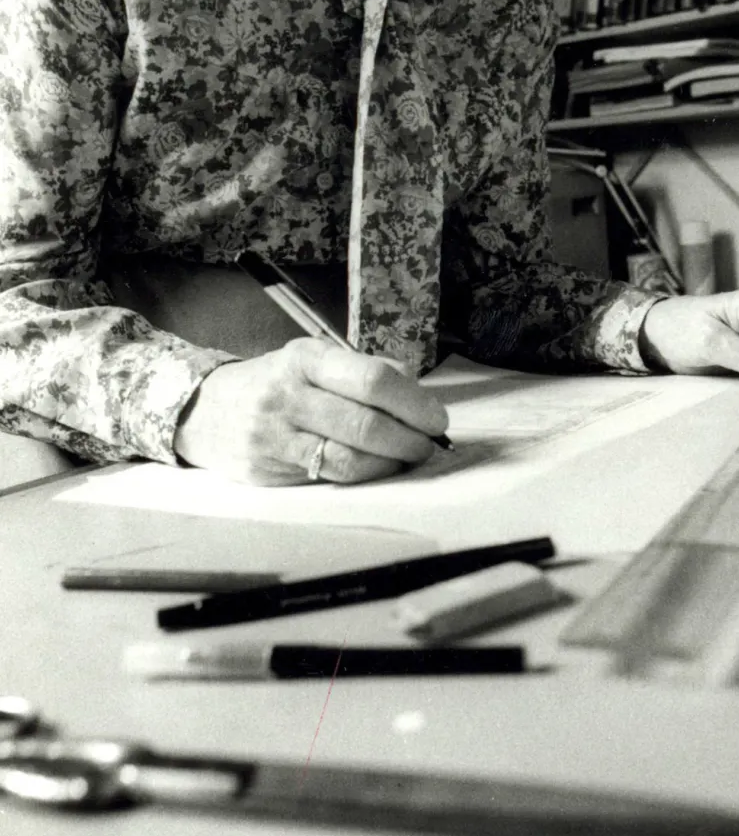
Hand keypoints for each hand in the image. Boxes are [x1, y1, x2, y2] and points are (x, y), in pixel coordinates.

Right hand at [173, 338, 449, 485]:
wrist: (204, 409)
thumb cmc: (276, 382)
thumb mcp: (313, 359)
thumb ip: (362, 370)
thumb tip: (414, 388)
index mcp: (306, 358)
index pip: (372, 379)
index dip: (413, 402)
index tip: (436, 417)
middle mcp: (289, 394)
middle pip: (365, 423)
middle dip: (410, 438)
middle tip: (430, 443)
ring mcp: (275, 435)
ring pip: (349, 457)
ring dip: (392, 461)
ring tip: (410, 456)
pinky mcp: (268, 469)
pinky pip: (329, 476)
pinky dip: (365, 474)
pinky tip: (379, 467)